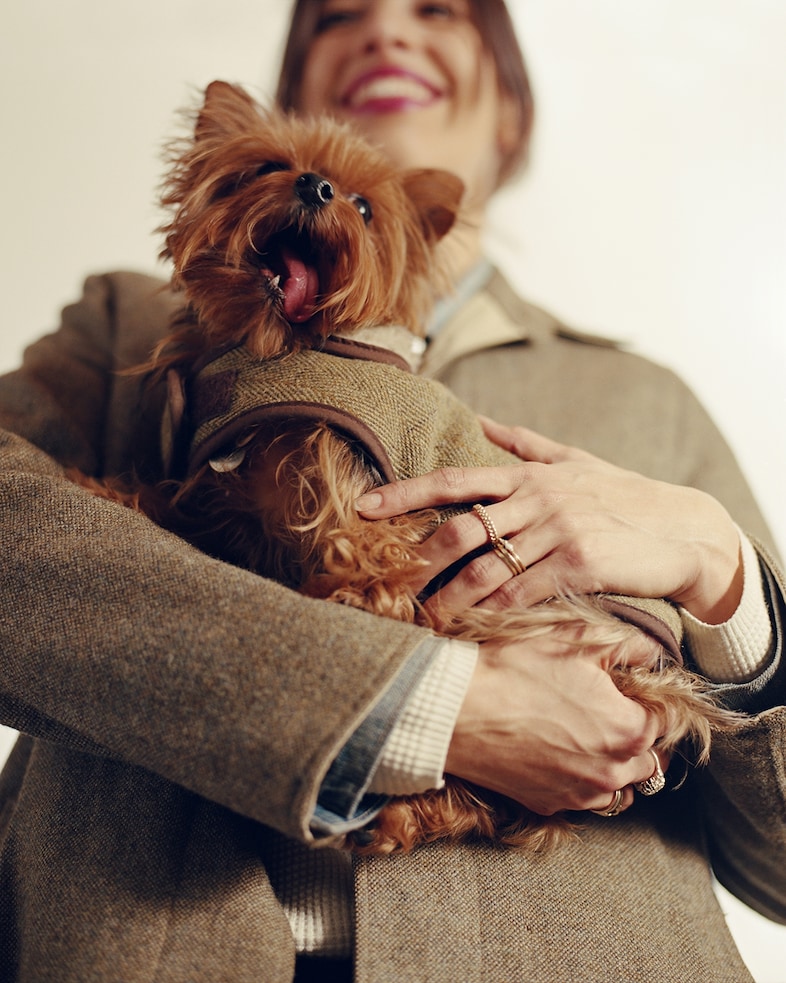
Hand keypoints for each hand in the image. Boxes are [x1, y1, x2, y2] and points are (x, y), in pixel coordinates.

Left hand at [356, 418, 742, 623]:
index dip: (405, 493)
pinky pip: (521, 593)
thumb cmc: (624, 496)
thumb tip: (481, 421)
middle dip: (417, 560)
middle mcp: (538, 498)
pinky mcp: (579, 565)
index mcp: (528, 475)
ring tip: (418, 619)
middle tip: (384, 584)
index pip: (453, 480)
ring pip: (485, 568)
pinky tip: (469, 628)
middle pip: (459, 528)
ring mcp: (558, 531)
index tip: (363, 507)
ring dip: (446, 598)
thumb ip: (524, 443)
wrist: (683, 529)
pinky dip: (490, 613)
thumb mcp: (574, 460)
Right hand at [445, 630, 665, 814]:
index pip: (667, 721)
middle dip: (641, 737)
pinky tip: (564, 757)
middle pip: (651, 762)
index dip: (652, 700)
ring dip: (618, 768)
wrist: (456, 709)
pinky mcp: (547, 804)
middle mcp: (611, 771)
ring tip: (594, 739)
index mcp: (628, 730)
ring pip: (621, 789)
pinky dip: (584, 783)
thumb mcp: (576, 639)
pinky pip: (584, 801)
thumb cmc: (516, 668)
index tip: (633, 688)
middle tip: (616, 711)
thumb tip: (653, 652)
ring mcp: (578, 794)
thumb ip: (630, 646)